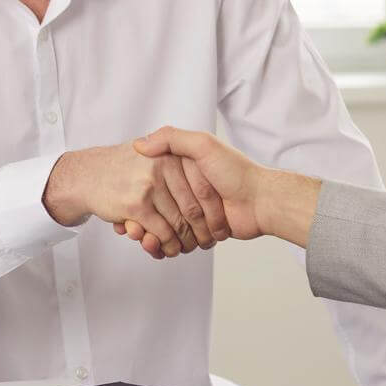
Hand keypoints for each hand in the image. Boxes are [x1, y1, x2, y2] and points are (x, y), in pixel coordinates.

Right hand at [44, 144, 222, 257]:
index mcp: (174, 153)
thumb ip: (172, 141)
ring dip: (183, 244)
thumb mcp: (151, 147)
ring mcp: (150, 185)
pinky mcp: (136, 205)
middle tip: (202, 244)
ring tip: (181, 249)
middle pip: (194, 210)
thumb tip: (189, 164)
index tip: (215, 227)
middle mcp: (164, 166)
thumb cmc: (116, 165)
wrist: (81, 175)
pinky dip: (165, 246)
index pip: (204, 188)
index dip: (212, 212)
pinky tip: (161, 248)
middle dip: (200, 233)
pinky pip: (160, 232)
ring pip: (178, 224)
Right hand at [127, 127, 318, 246]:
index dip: (136, 194)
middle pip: (151, 207)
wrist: (263, 202)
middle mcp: (183, 188)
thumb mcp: (203, 146)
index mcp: (180, 167)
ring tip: (140, 239)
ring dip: (148, 236)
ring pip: (159, 225)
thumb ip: (172, 139)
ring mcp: (189, 210)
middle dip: (139, 220)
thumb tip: (140, 145)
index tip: (123, 204)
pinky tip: (152, 246)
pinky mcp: (197, 230)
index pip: (148, 183)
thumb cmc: (236, 171)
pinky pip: (172, 239)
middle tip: (127, 227)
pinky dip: (161, 245)